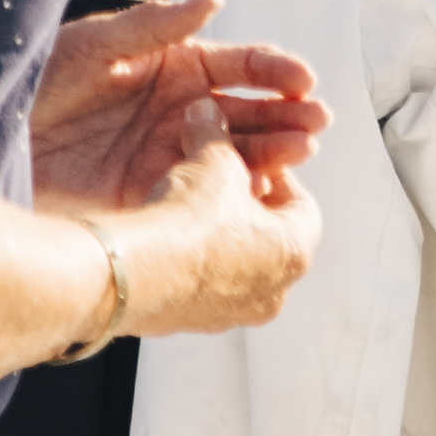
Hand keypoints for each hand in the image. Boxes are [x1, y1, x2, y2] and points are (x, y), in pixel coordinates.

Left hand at [26, 0, 325, 216]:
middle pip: (252, 111)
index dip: (277, 70)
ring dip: (274, 151)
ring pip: (238, 152)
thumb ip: (157, 25)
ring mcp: (174, 151)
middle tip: (316, 123)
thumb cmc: (39, 79)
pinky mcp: (155, 192)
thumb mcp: (97, 42)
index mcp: (179, 66)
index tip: (304, 79)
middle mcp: (185, 109)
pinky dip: (237, 193)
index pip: (243, 65)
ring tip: (301, 151)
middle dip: (288, 116)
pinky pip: (206, 193)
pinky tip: (261, 190)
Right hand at [119, 130, 322, 335]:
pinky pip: (197, 286)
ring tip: (186, 206)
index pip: (301, 204)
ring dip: (216, 236)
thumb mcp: (213, 161)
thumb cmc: (189, 220)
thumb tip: (207, 112)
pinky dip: (187, 261)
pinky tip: (163, 236)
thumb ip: (215, 134)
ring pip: (233, 265)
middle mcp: (273, 293)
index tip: (247, 160)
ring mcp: (232, 314)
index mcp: (296, 252)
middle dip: (243, 206)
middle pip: (267, 237)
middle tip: (217, 182)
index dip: (274, 173)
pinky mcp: (190, 324)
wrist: (134, 273)